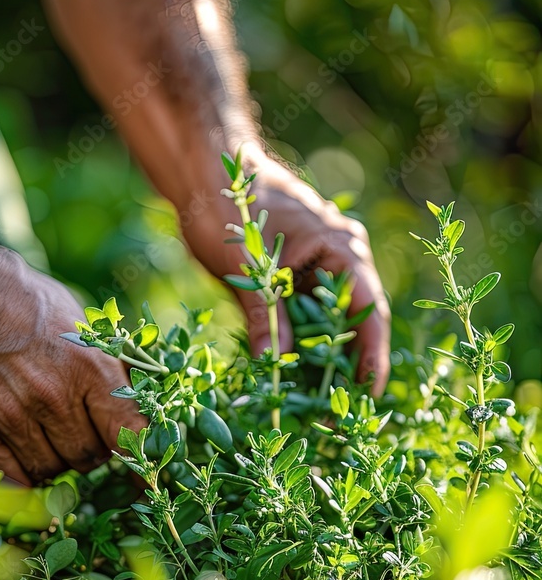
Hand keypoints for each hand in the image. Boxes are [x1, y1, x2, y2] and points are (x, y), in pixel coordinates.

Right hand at [0, 247, 144, 484]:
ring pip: (50, 471)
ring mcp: (11, 416)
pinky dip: (18, 471)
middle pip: (88, 458)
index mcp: (90, 367)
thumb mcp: (81, 324)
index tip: (146, 479)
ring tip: (38, 428)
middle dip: (86, 450)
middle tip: (71, 427)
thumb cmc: (25, 303)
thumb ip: (109, 370)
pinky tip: (16, 447)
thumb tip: (142, 411)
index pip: (130, 434)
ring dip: (51, 459)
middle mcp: (53, 396)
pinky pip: (11, 478)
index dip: (141, 462)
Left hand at [183, 150, 390, 396]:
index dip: (371, 354)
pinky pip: (309, 312)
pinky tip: (295, 371)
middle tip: (341, 410)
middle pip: (356, 320)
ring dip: (325, 356)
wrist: (206, 169)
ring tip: (319, 400)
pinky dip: (303, 340)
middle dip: (349, 364)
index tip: (369, 393)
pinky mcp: (299, 272)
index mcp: (342, 248)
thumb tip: (273, 367)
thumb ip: (265, 316)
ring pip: (331, 319)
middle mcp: (342, 256)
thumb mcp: (246, 267)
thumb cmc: (228, 204)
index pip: (369, 310)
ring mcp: (322, 263)